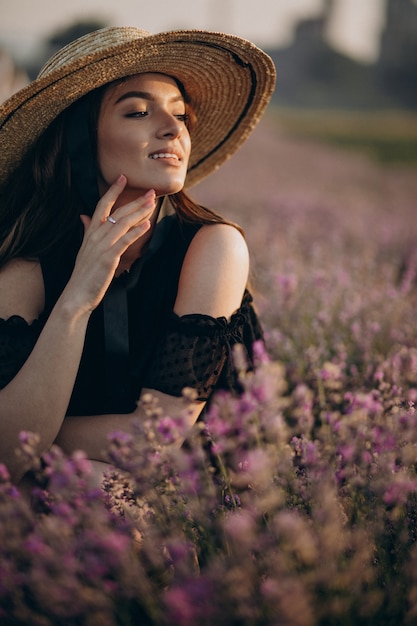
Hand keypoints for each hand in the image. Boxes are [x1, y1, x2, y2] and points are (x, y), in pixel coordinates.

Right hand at [63, 175, 154, 314]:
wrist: (77, 293)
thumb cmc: (84, 273)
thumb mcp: (84, 248)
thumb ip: (87, 231)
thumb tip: (84, 217)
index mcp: (91, 232)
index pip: (102, 205)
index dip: (113, 190)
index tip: (123, 177)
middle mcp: (96, 235)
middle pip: (118, 212)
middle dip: (135, 201)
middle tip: (151, 192)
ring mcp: (102, 246)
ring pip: (122, 223)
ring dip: (139, 212)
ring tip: (152, 204)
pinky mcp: (108, 257)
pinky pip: (124, 241)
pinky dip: (136, 232)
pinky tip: (147, 225)